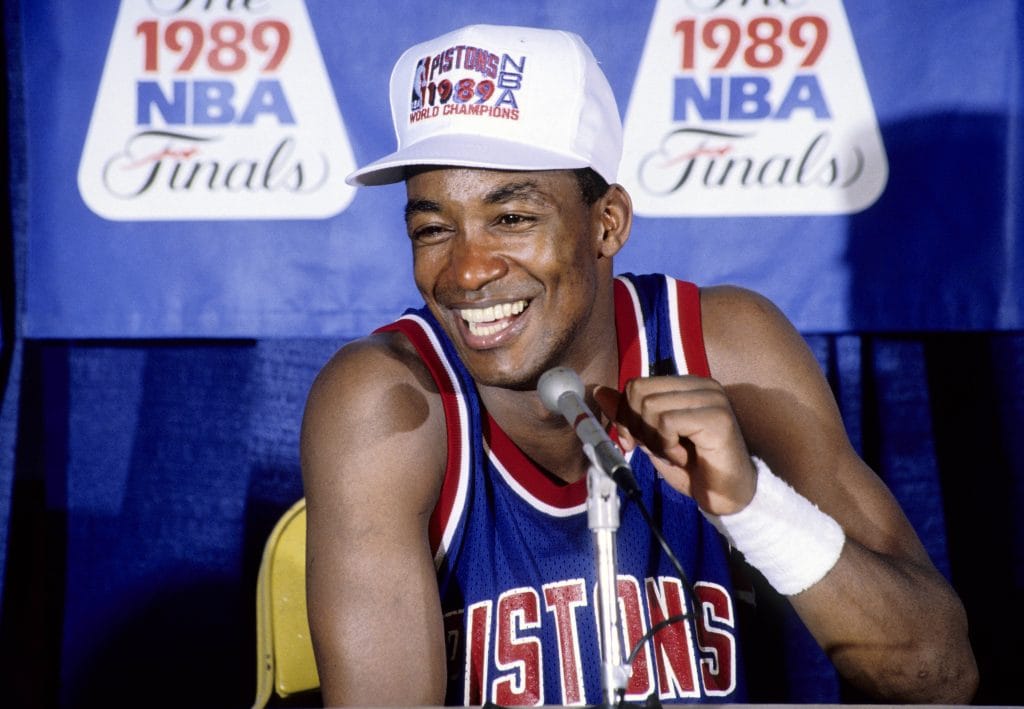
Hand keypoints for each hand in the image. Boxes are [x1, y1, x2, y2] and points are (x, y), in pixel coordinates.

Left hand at [593, 376, 756, 515]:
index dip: (626, 416)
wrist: (727, 497)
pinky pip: (668, 422)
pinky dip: (667, 445)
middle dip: (637, 428)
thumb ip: (630, 415)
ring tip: (674, 453)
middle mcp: (700, 385)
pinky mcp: (717, 417)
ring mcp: (711, 398)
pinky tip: (684, 456)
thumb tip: (600, 392)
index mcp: (685, 385)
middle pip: (639, 392)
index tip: (632, 442)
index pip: (636, 385)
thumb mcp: (651, 439)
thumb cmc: (693, 468)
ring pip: (650, 407)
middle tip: (657, 449)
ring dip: (654, 440)